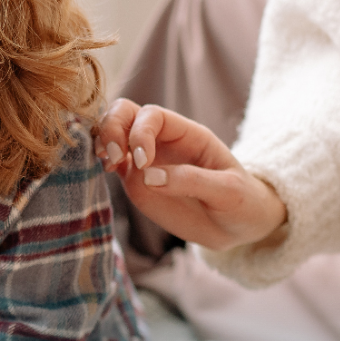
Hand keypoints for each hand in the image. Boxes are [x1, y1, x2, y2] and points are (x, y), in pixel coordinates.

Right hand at [95, 98, 285, 250]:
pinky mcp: (136, 181)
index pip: (153, 116)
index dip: (140, 132)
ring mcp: (146, 160)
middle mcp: (163, 141)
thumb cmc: (242, 203)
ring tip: (104, 164)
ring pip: (112, 134)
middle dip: (111, 128)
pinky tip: (100, 173)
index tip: (143, 162)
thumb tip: (148, 175)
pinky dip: (98, 163)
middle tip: (113, 158)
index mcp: (188, 134)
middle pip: (125, 113)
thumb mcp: (228, 191)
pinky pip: (110, 163)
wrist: (239, 226)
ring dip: (100, 142)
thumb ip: (191, 180)